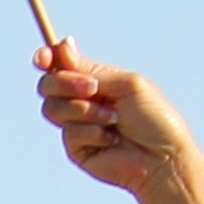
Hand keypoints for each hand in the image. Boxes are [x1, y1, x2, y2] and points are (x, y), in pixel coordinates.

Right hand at [35, 45, 192, 199]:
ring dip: (85, 110)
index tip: (43, 57)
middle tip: (92, 89)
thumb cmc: (153, 117)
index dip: (48, 59)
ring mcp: (76, 124)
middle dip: (66, 84)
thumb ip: (93, 70)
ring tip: (114, 119)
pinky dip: (92, 132)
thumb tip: (62, 46)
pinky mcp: (75, 148)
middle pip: (48, 86)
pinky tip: (111, 139)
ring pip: (53, 109)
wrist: (161, 156)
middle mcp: (82, 101)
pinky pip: (69, 132)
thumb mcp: (126, 84)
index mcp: (95, 81)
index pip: (61, 66)